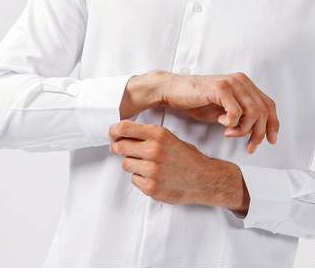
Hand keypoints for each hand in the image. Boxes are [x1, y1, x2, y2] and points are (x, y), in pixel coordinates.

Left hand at [108, 120, 248, 211]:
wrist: (203, 179)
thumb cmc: (186, 157)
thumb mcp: (169, 138)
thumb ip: (147, 136)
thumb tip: (122, 136)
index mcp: (158, 134)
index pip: (125, 127)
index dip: (113, 130)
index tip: (111, 133)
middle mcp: (154, 150)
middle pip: (120, 146)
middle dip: (117, 148)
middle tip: (120, 149)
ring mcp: (152, 170)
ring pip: (125, 164)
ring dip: (132, 164)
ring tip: (147, 165)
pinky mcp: (151, 187)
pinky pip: (134, 179)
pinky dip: (140, 178)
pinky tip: (153, 176)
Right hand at [121, 70, 278, 153]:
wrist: (173, 91)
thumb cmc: (197, 101)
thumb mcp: (225, 110)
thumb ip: (241, 116)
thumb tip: (256, 131)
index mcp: (245, 84)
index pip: (268, 104)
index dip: (273, 124)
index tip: (271, 141)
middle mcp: (241, 80)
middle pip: (264, 110)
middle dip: (259, 133)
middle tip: (249, 146)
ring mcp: (231, 83)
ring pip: (253, 112)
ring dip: (243, 130)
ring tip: (230, 133)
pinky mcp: (220, 89)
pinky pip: (236, 112)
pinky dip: (232, 123)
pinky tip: (222, 124)